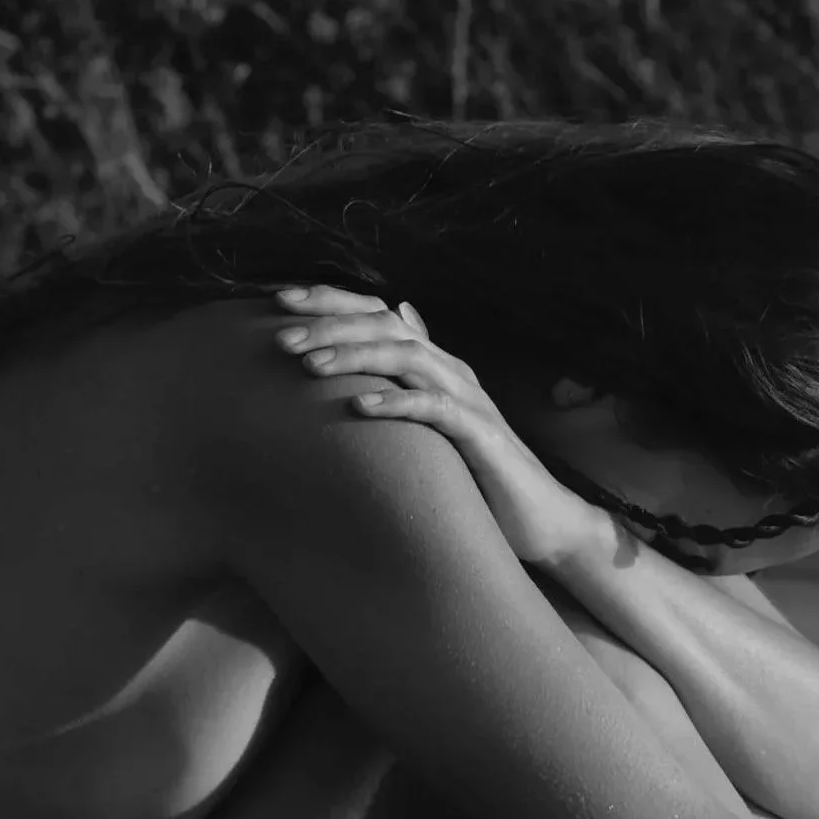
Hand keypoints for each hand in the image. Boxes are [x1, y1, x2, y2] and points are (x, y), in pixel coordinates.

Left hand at [269, 285, 611, 570]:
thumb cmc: (479, 473)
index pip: (378, 313)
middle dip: (330, 326)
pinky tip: (361, 405)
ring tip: (309, 366)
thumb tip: (401, 315)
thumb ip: (415, 371)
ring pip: (408, 357)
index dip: (330, 301)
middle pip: (386, 325)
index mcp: (435, 364)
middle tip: (281, 338)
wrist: (541, 518)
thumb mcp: (438, 418)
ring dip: (355, 356)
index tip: (278, 300)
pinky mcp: (481, 435)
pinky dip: (398, 402)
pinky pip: (436, 409)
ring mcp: (468, 400)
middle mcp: (451, 371)